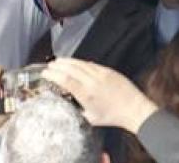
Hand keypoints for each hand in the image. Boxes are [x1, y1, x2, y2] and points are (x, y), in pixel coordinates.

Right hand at [42, 58, 158, 132]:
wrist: (133, 109)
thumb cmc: (113, 116)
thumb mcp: (91, 118)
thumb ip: (77, 110)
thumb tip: (67, 104)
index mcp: (86, 94)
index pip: (65, 80)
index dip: (53, 75)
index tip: (45, 73)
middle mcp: (92, 82)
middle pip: (71, 68)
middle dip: (58, 65)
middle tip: (49, 65)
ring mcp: (101, 74)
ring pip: (80, 63)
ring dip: (68, 61)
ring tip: (58, 61)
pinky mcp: (108, 70)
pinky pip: (91, 64)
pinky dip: (80, 62)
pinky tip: (75, 63)